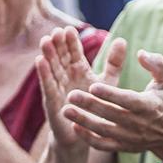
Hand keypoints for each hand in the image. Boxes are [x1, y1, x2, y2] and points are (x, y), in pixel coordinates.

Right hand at [36, 28, 126, 155]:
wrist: (86, 133)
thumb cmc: (96, 106)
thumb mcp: (107, 82)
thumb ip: (113, 62)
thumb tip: (122, 40)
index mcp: (80, 70)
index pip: (74, 52)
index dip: (71, 42)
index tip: (70, 29)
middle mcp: (67, 76)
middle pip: (61, 57)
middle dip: (58, 44)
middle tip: (56, 31)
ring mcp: (58, 88)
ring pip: (52, 68)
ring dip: (48, 54)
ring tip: (45, 40)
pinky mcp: (52, 101)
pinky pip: (47, 85)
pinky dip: (44, 73)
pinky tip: (39, 60)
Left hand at [63, 49, 162, 156]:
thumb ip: (156, 64)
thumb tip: (140, 54)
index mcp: (148, 106)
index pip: (127, 100)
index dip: (110, 94)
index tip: (93, 85)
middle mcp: (138, 124)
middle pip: (111, 115)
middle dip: (90, 105)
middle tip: (71, 95)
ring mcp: (129, 138)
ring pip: (103, 131)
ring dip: (84, 121)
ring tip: (65, 110)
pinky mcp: (123, 147)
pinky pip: (103, 145)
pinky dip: (88, 138)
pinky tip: (74, 126)